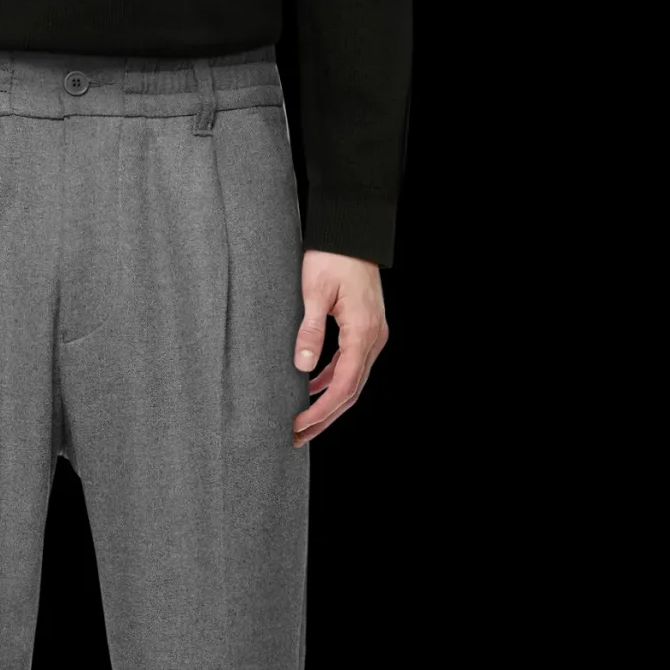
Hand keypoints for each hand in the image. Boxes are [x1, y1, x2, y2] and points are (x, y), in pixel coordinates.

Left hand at [292, 252, 387, 447]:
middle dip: (323, 418)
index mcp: (362, 332)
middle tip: (295, 438)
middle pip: (350, 392)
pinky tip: (312, 388)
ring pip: (352, 381)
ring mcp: (373, 335)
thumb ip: (310, 330)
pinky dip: (332, 380)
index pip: (343, 386)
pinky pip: (350, 364)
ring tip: (302, 422)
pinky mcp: (365, 329)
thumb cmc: (333, 256)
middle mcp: (373, 338)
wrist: (352, 231)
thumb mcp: (314, 292)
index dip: (320, 411)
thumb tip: (302, 367)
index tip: (297, 426)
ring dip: (328, 403)